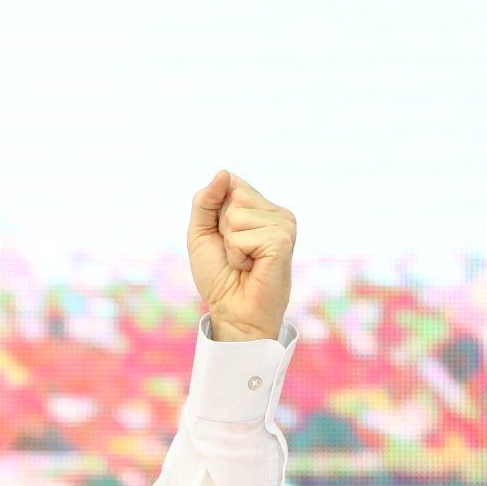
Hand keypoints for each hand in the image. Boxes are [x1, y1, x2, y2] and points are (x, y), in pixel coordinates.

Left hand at [186, 170, 294, 341]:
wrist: (233, 313)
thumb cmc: (219, 277)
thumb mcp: (201, 234)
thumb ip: (205, 201)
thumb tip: (223, 173)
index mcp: (261, 208)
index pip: (230, 183)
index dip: (215, 212)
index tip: (223, 238)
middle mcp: (277, 213)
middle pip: (233, 196)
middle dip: (222, 228)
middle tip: (234, 254)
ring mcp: (284, 225)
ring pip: (236, 215)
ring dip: (230, 245)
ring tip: (243, 263)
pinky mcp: (283, 241)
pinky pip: (242, 236)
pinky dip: (236, 256)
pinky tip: (250, 268)